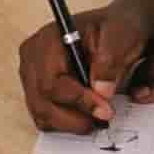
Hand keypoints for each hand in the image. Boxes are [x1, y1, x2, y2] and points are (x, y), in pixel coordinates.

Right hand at [17, 1, 153, 133]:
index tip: (104, 109)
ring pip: (42, 114)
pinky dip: (65, 123)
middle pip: (41, 102)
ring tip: (97, 118)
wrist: (116, 31)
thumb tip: (100, 91)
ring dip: (71, 123)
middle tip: (103, 118)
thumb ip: (109, 62)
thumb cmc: (115, 29)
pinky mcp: (38, 91)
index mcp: (48, 39)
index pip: (50, 81)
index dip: (77, 100)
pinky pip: (45, 118)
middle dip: (74, 117)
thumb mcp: (120, 36)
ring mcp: (33, 76)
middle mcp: (33, 58)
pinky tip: (86, 115)